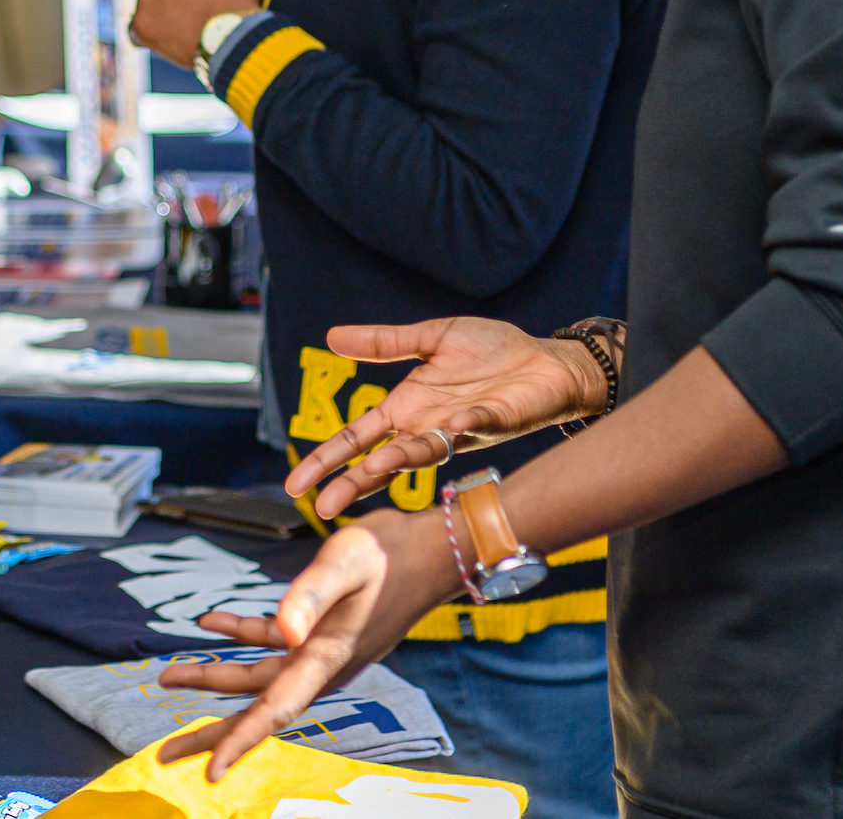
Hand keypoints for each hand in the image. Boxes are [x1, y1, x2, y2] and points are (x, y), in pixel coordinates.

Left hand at [154, 509, 457, 779]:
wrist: (433, 549)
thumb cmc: (391, 554)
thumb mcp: (345, 563)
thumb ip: (310, 595)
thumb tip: (282, 632)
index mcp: (325, 657)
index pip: (274, 710)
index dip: (240, 742)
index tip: (210, 773)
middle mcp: (321, 664)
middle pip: (255, 706)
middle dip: (210, 730)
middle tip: (165, 754)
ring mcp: (322, 651)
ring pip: (257, 676)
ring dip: (214, 676)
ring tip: (170, 677)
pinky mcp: (323, 633)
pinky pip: (272, 640)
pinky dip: (240, 633)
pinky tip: (211, 620)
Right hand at [284, 318, 609, 517]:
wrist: (546, 360)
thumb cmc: (492, 352)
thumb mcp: (431, 338)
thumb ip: (384, 343)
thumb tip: (331, 336)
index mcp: (406, 407)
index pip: (356, 438)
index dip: (326, 459)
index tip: (296, 484)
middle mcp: (426, 426)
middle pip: (379, 459)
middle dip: (350, 482)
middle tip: (321, 507)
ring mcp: (458, 429)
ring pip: (421, 452)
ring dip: (399, 460)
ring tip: (373, 468)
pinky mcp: (493, 422)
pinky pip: (475, 424)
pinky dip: (464, 425)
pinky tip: (452, 425)